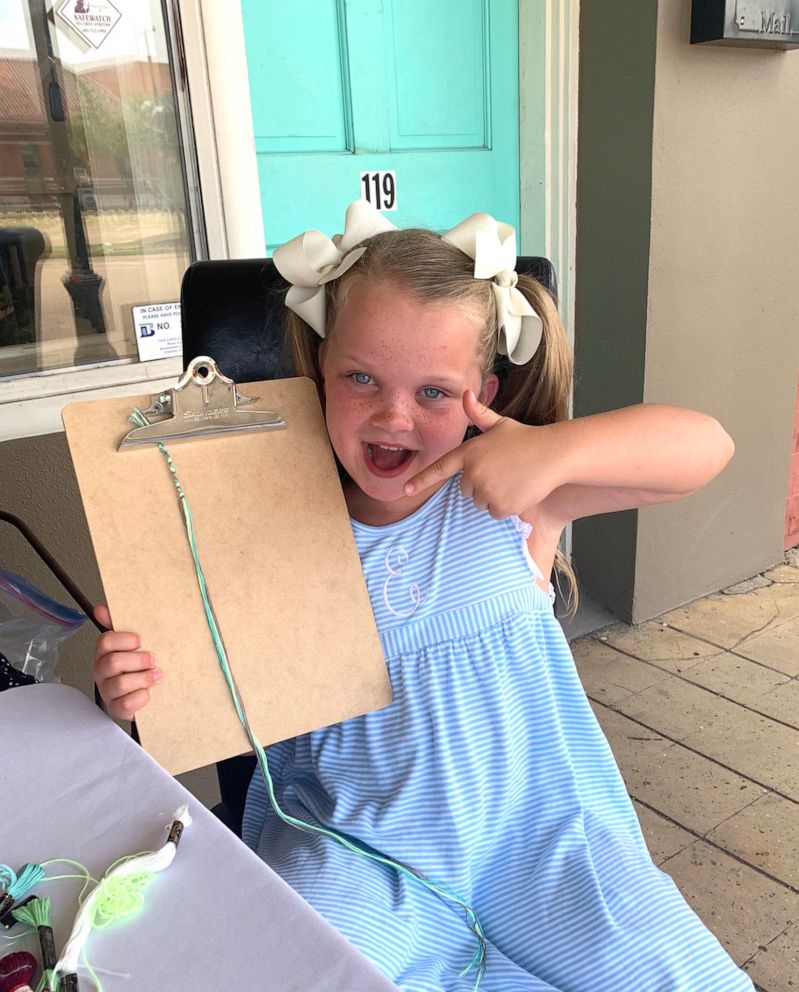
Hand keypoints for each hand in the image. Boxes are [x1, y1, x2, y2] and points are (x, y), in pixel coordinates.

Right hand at [93, 604, 162, 720]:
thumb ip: (123, 623)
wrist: (154, 693)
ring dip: (143, 679)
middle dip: (138, 660)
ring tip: (157, 676)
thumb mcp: (137, 642)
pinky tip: (148, 693)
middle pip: (112, 663)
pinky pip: (123, 705)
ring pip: (118, 684)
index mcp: (106, 653)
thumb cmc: (143, 665)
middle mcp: (103, 672)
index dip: (124, 640)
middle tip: (154, 660)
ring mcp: (108, 691)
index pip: (105, 641)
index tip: (140, 640)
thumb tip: (102, 608)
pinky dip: (139, 698)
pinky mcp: (117, 709)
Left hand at [404, 391, 562, 518]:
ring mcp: (486, 489)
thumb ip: (479, 413)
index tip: (405, 489)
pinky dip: (506, 507)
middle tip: (503, 472)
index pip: (440, 467)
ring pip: (481, 502)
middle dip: (481, 485)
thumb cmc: (527, 438)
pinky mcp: (500, 505)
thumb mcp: (500, 424)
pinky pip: (495, 512)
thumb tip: (465, 393)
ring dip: (494, 496)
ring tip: (512, 479)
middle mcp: (473, 472)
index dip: (422, 479)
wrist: (553, 453)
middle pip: (466, 490)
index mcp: (469, 452)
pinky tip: (519, 490)